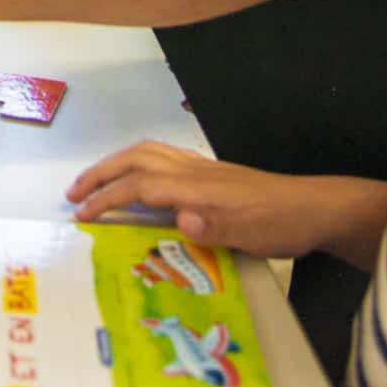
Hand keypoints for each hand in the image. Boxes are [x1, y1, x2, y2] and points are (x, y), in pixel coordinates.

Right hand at [67, 141, 373, 260]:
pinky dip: (138, 159)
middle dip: (100, 173)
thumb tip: (181, 219)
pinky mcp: (210, 171)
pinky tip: (139, 174)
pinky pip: (162, 154)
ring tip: (95, 180)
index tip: (81, 214)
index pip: (139, 185)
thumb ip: (215, 227)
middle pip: (135, 159)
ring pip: (147, 151)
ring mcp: (202, 167)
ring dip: (115, 162)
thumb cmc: (281, 224)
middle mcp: (193, 170)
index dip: (107, 197)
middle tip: (74, 193)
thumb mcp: (252, 235)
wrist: (313, 208)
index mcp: (196, 187)